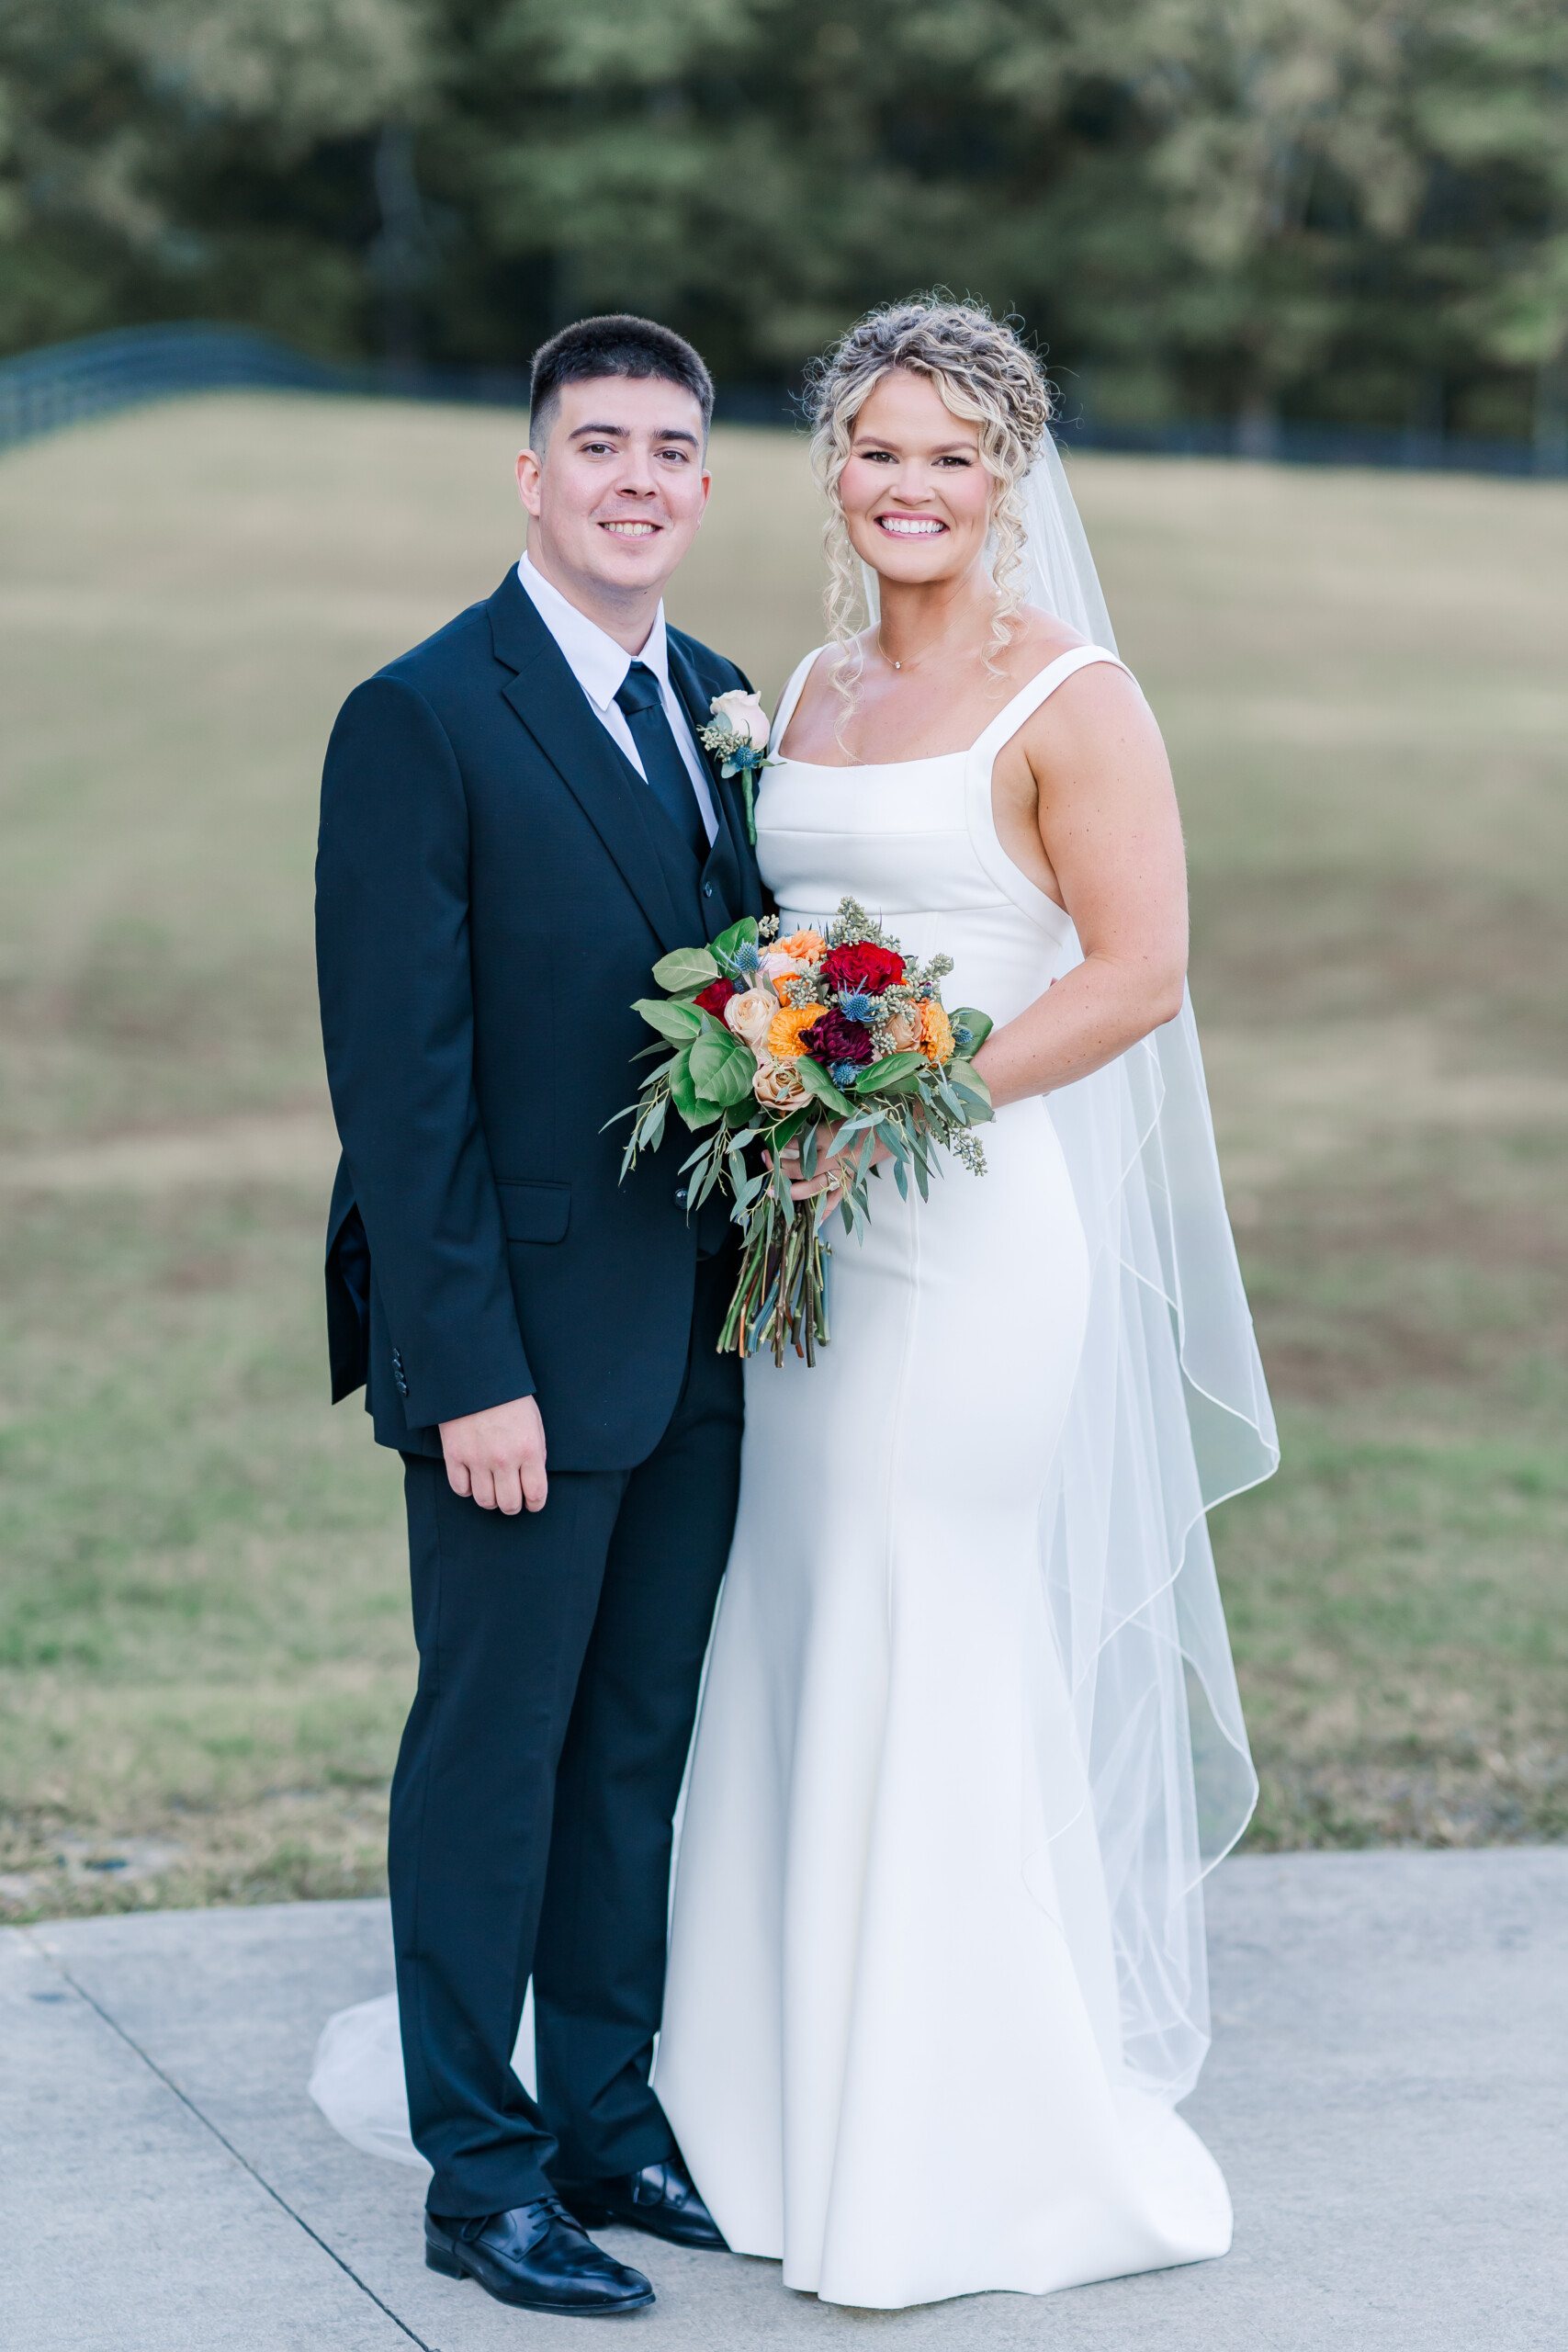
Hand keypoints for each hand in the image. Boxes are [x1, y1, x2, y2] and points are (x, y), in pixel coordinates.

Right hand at [438, 1394, 547, 1514]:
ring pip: (485, 1501)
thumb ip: (536, 1453)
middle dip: (513, 1505)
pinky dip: (467, 1489)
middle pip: (509, 1504)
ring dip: (491, 1499)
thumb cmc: (510, 1398)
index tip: (532, 1503)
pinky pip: (460, 1489)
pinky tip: (473, 1478)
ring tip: (492, 1489)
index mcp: (529, 1449)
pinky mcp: (454, 1455)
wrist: (476, 1376)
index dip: (535, 1504)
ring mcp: (477, 1458)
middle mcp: (504, 1459)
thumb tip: (533, 1480)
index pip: (536, 1494)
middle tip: (512, 1498)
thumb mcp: (534, 1422)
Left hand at [775, 1122, 891, 1203]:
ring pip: (812, 1186)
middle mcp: (833, 1157)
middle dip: (779, 1167)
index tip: (769, 1144)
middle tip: (765, 1163)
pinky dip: (824, 1212)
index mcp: (828, 1136)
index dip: (781, 1143)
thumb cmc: (859, 1121)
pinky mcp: (849, 1182)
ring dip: (791, 1190)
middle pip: (800, 1167)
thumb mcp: (833, 1116)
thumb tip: (787, 1128)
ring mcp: (841, 1173)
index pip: (797, 1142)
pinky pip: (835, 1200)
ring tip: (773, 1192)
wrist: (886, 1133)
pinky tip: (812, 1222)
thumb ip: (812, 1124)